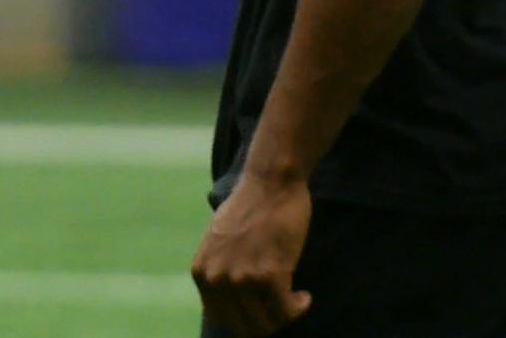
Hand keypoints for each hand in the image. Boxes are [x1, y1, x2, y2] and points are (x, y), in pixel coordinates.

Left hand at [191, 174, 313, 336]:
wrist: (270, 182)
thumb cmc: (250, 209)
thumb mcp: (219, 243)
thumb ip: (219, 272)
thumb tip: (232, 305)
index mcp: (202, 273)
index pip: (223, 319)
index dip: (247, 319)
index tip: (264, 309)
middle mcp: (217, 279)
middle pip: (244, 327)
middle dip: (267, 322)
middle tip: (282, 307)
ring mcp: (241, 278)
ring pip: (267, 323)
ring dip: (284, 316)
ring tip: (293, 300)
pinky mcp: (269, 274)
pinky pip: (286, 310)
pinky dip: (298, 307)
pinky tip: (304, 296)